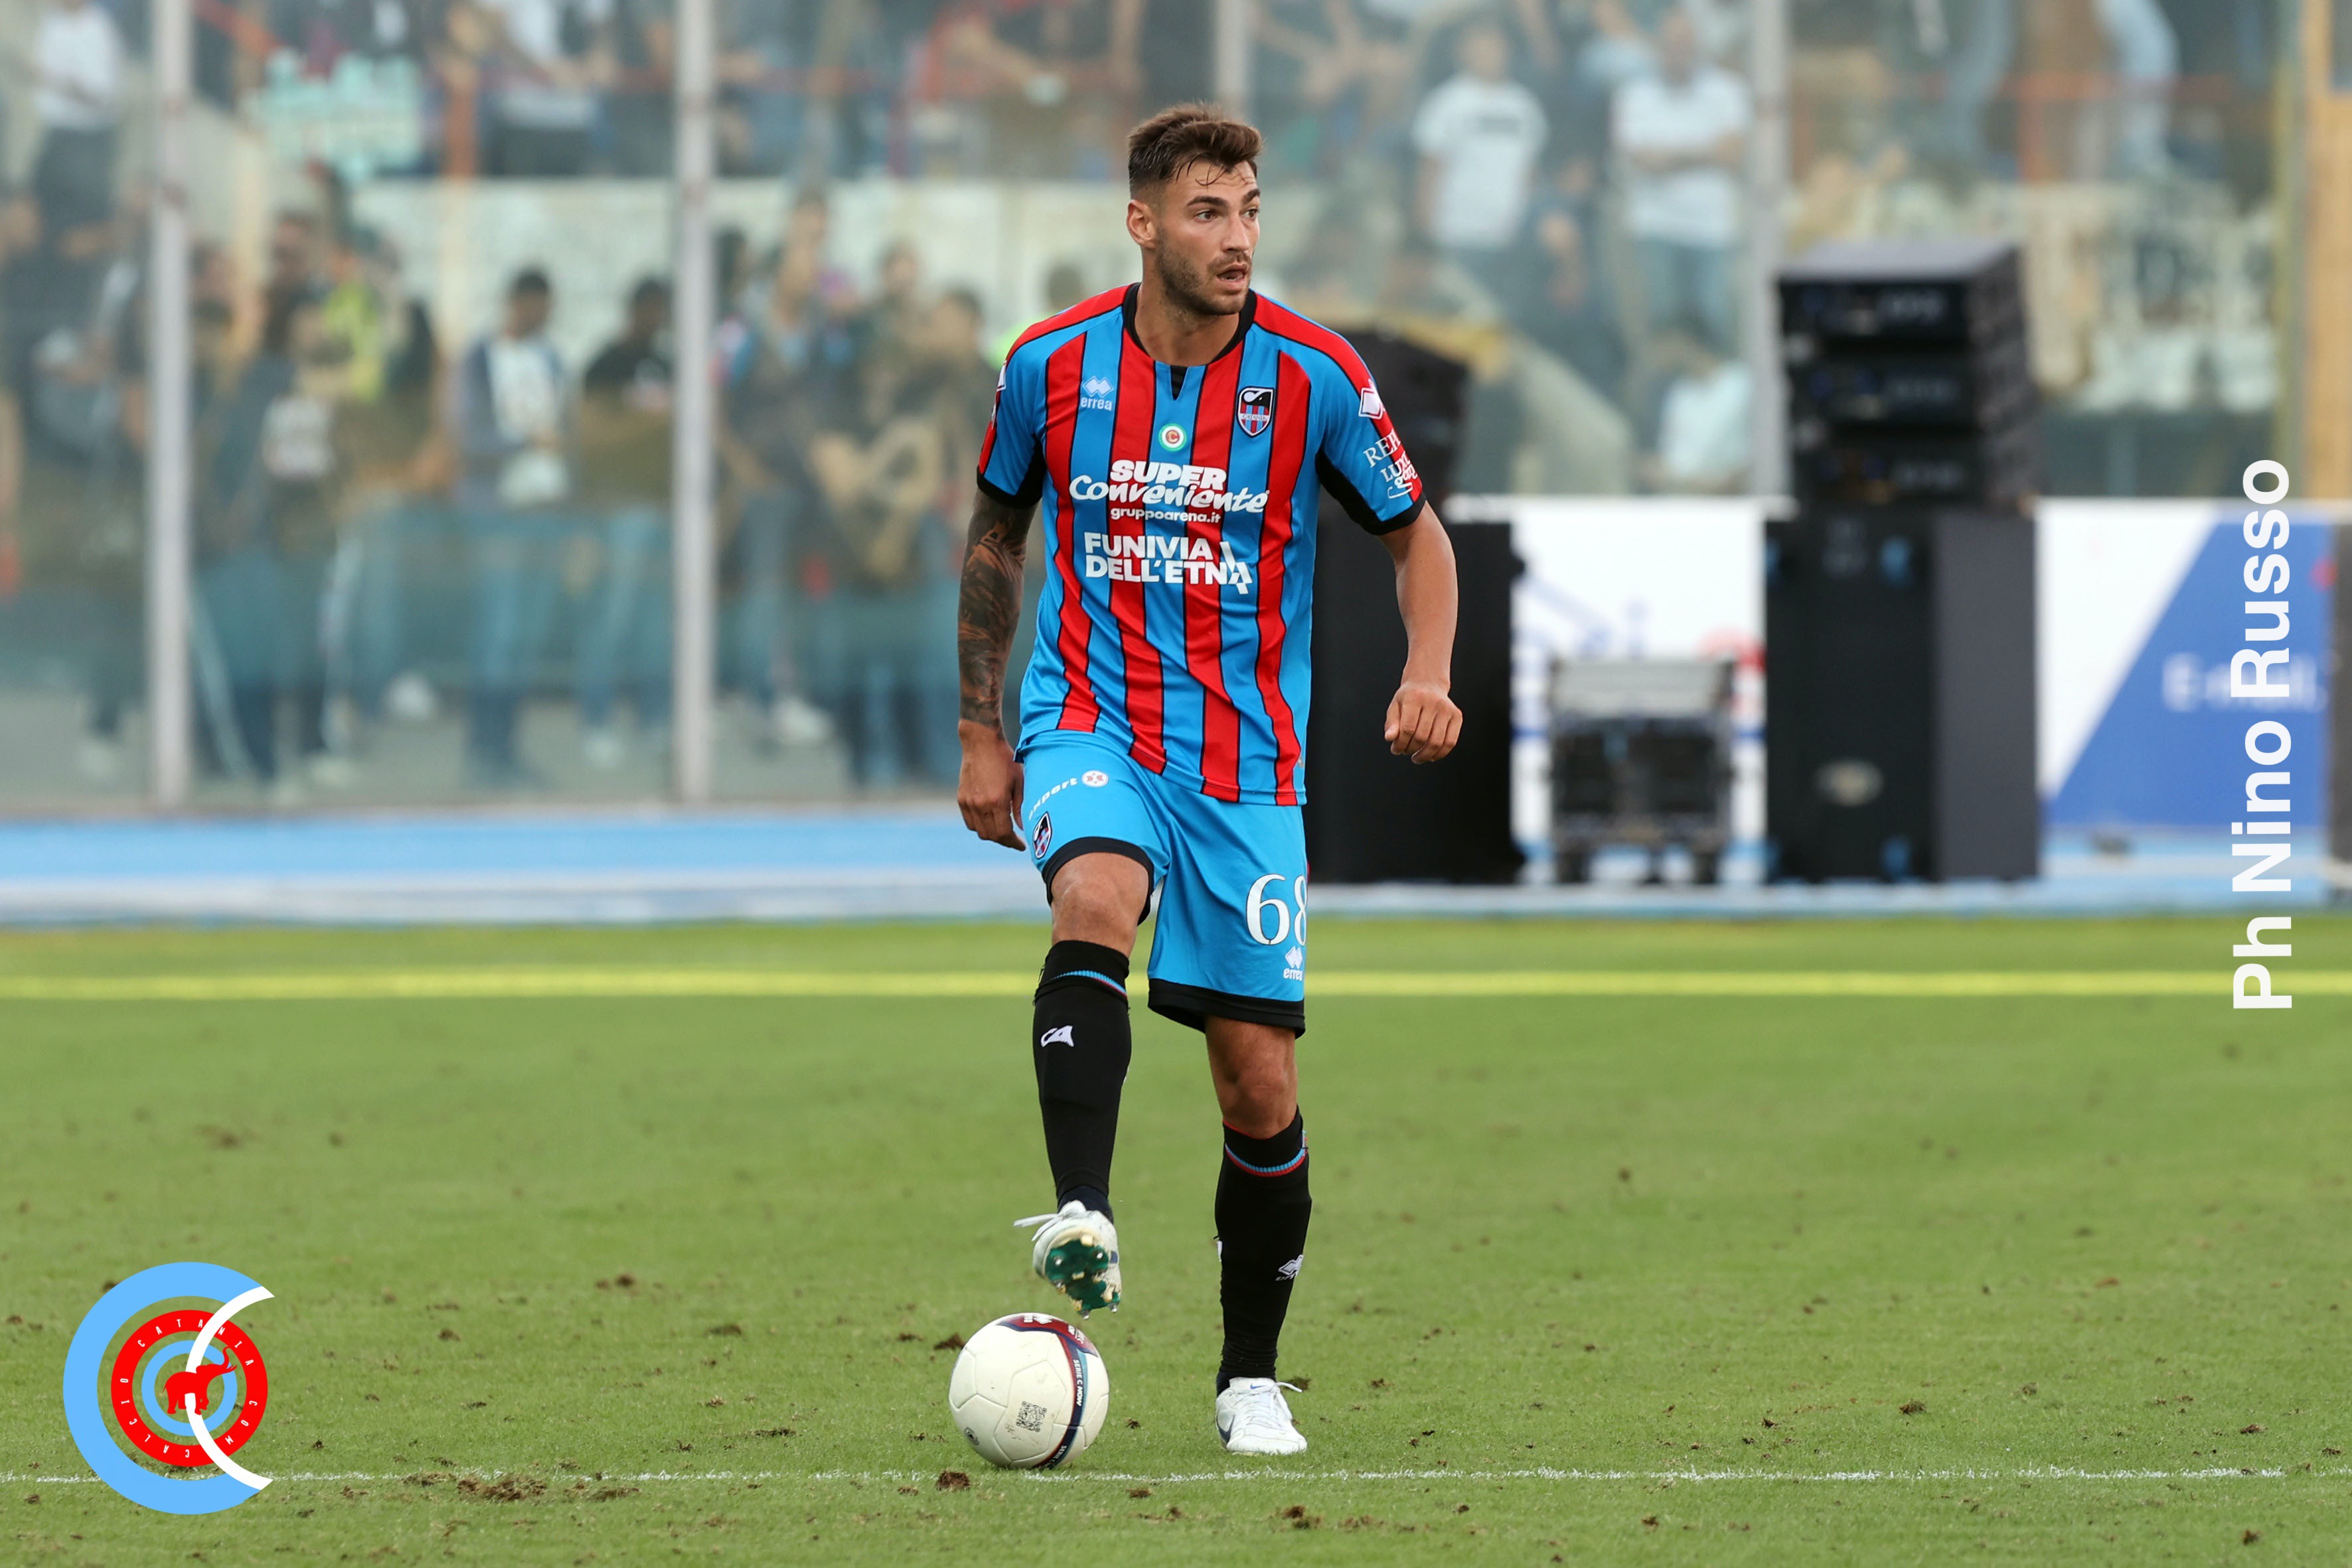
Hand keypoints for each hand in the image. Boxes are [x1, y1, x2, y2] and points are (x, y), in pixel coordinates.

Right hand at [957, 720, 1025, 848]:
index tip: (1021, 845)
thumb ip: (1020, 806)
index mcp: (997, 801)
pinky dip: (979, 826)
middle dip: (1004, 840)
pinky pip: (970, 822)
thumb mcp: (1019, 781)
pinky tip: (989, 821)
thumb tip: (1022, 827)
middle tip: (1014, 839)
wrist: (981, 743)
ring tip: (1003, 830)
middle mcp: (980, 805)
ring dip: (991, 834)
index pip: (1004, 833)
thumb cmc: (1004, 759)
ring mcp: (968, 802)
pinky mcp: (961, 798)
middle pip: (991, 835)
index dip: (1013, 843)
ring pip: (979, 831)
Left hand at [1383, 680, 1460, 762]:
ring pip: (1436, 742)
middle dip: (1410, 749)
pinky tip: (1430, 757)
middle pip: (1421, 736)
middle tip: (1405, 752)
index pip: (1407, 728)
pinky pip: (1450, 742)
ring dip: (1424, 755)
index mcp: (1415, 697)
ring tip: (1417, 757)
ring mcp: (1447, 709)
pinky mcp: (1456, 716)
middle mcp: (1433, 702)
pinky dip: (1440, 754)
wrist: (1428, 682)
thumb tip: (1390, 738)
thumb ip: (1391, 723)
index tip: (1395, 750)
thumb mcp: (1395, 706)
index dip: (1400, 744)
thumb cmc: (1409, 698)